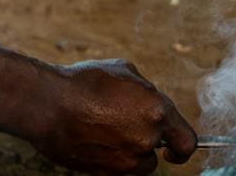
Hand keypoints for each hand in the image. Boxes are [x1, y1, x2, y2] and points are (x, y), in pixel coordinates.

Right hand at [30, 61, 197, 174]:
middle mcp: (146, 139)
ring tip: (103, 129)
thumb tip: (150, 101)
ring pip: (138, 164)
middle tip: (121, 124)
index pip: (188, 142)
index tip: (172, 148)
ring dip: (129, 151)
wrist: (48, 104)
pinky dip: (110, 157)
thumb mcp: (122, 71)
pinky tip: (92, 137)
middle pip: (156, 151)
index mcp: (156, 112)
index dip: (182, 147)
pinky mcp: (107, 173)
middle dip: (145, 141)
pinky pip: (118, 169)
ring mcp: (126, 160)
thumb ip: (145, 90)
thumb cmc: (82, 82)